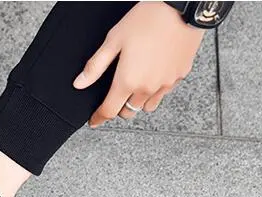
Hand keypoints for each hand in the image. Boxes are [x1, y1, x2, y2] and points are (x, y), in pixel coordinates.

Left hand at [73, 2, 204, 126]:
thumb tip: (79, 83)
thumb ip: (95, 66)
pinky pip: (164, 93)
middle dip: (118, 108)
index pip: (109, 111)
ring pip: (147, 106)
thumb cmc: (148, 19)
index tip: (94, 121)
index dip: (99, 118)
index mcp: (128, 81)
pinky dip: (155, 91)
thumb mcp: (114, 40)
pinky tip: (151, 75)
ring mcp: (166, 83)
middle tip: (114, 96)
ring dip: (137, 102)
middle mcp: (147, 87)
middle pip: (128, 111)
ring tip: (134, 86)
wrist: (182, 7)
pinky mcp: (180, 76)